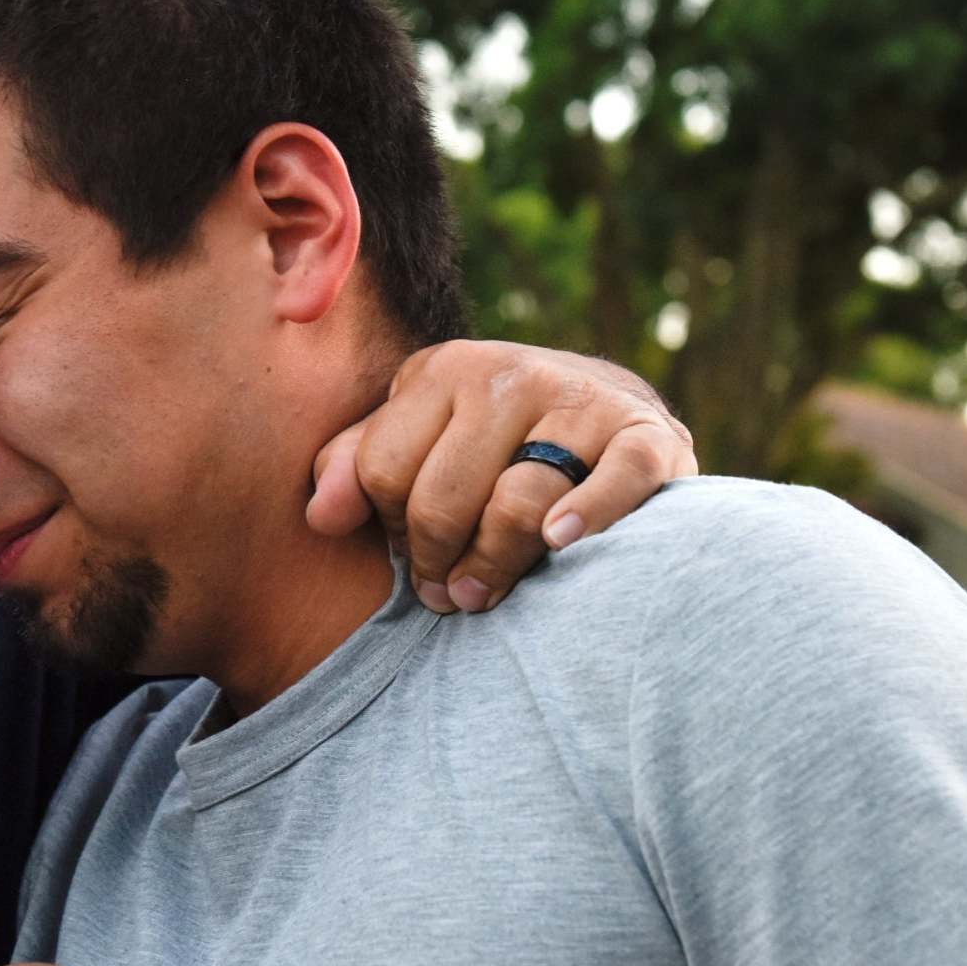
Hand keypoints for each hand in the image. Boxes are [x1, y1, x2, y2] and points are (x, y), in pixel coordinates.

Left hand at [309, 339, 695, 613]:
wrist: (615, 413)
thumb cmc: (494, 444)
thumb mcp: (419, 437)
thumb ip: (357, 466)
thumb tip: (320, 515)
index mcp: (444, 370)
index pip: (383, 473)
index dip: (393, 530)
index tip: (413, 549)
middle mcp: (509, 374)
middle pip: (441, 499)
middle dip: (436, 562)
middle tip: (447, 594)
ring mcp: (581, 400)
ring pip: (515, 506)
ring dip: (494, 567)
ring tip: (485, 593)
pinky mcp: (646, 434)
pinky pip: (614, 482)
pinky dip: (588, 517)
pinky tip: (560, 544)